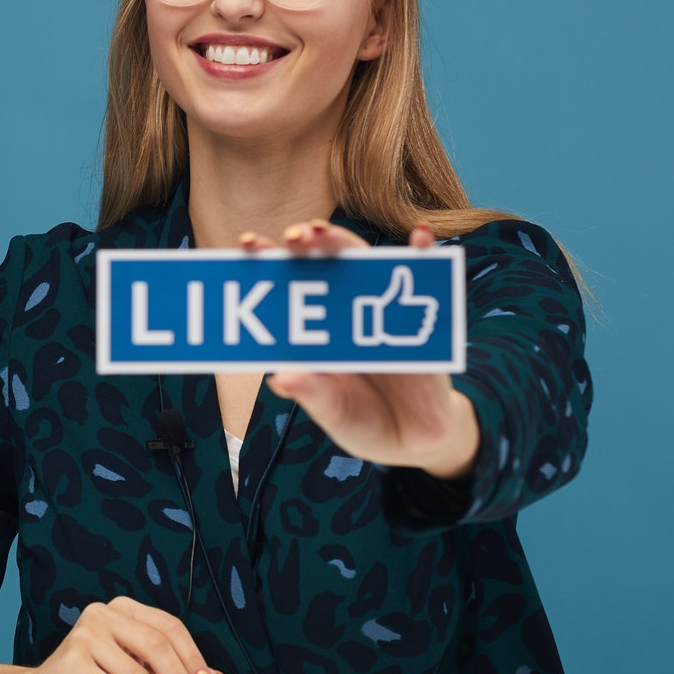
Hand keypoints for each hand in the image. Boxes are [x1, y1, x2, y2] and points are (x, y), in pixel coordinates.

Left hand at [246, 220, 478, 479]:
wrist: (414, 442)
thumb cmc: (364, 421)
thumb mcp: (336, 414)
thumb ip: (314, 395)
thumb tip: (279, 379)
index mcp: (315, 330)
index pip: (287, 286)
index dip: (269, 260)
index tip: (247, 243)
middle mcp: (344, 311)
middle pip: (321, 264)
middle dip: (303, 244)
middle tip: (291, 237)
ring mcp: (381, 310)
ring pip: (362, 264)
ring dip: (344, 242)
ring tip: (323, 231)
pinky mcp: (420, 319)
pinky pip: (425, 280)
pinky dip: (424, 256)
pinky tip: (420, 236)